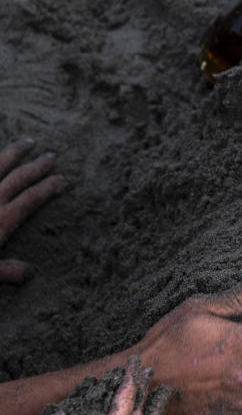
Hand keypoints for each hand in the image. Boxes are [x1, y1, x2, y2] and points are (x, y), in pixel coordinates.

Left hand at [0, 138, 64, 283]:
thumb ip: (7, 271)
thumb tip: (30, 272)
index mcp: (2, 220)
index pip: (32, 199)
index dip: (48, 188)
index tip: (62, 178)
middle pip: (19, 177)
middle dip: (37, 166)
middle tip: (52, 156)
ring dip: (14, 152)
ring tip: (28, 142)